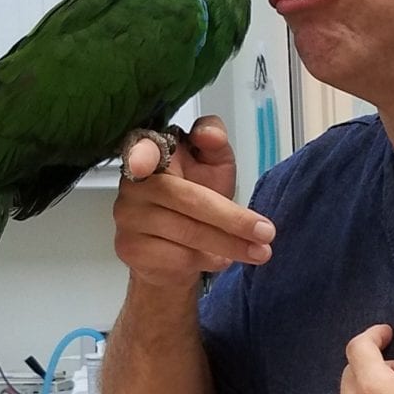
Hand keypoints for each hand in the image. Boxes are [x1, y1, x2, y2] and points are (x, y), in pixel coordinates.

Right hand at [113, 116, 274, 286]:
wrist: (176, 253)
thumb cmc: (198, 197)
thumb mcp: (215, 163)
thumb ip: (215, 141)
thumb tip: (208, 134)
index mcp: (151, 151)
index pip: (142, 146)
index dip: (142, 154)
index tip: (143, 164)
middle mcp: (132, 182)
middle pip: (186, 199)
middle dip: (232, 218)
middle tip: (266, 233)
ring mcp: (127, 216)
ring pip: (187, 232)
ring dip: (229, 244)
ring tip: (258, 251)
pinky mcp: (129, 248)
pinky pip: (177, 256)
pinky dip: (208, 260)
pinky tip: (221, 259)